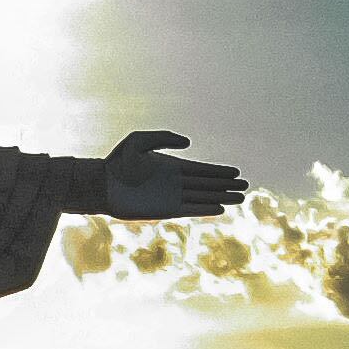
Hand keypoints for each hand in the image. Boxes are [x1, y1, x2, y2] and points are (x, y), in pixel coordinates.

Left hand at [101, 128, 242, 220]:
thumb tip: (188, 145)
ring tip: (240, 198)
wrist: (102, 184)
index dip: (219, 172)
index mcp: (171, 166)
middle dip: (226, 185)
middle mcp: (174, 183)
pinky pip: (190, 210)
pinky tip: (220, 207)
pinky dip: (205, 209)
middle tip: (246, 186)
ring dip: (221, 197)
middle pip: (206, 184)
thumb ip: (164, 137)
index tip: (236, 173)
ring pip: (202, 197)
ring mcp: (171, 197)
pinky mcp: (164, 210)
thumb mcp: (139, 141)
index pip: (201, 171)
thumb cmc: (117, 161)